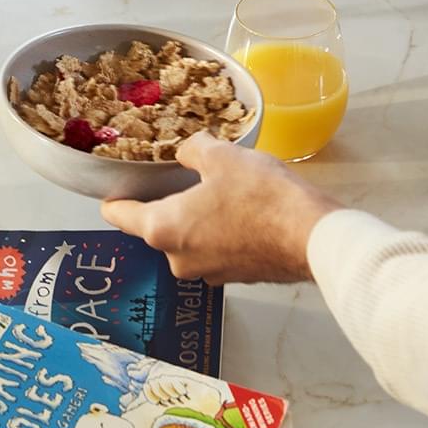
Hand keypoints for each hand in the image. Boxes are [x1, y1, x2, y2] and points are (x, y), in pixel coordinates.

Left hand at [101, 132, 342, 284]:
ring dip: (198, 218)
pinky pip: (216, 249)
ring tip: (220, 191)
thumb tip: (186, 151)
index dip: (115, 198)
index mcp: (163, 229)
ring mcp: (208, 272)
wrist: (312, 236)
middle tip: (183, 178)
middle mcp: (178, 259)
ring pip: (190, 239)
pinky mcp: (236, 277)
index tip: (114, 188)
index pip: (119, 216)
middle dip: (168, 204)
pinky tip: (242, 211)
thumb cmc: (261, 196)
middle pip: (157, 227)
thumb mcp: (221, 156)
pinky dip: (221, 232)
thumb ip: (192, 150)